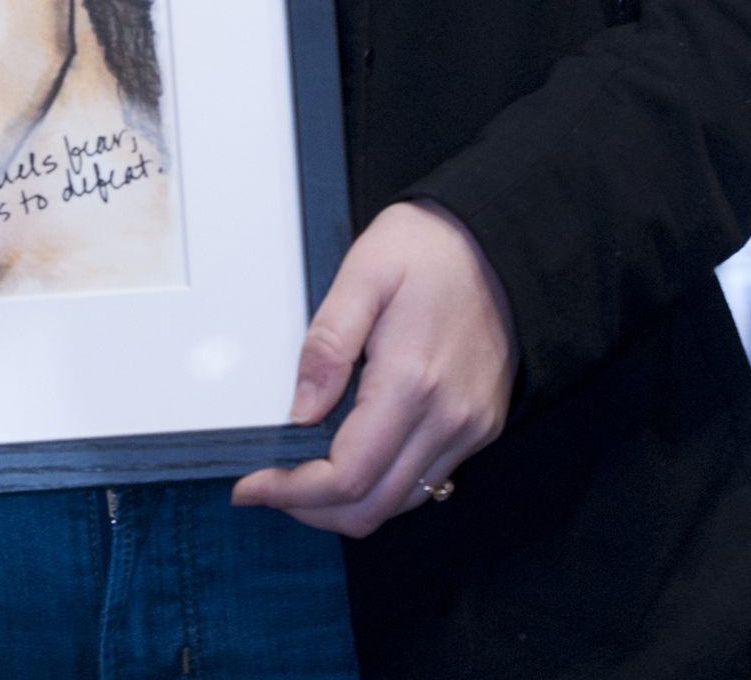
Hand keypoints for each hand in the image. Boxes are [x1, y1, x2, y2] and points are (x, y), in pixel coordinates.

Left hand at [232, 202, 515, 538]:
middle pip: (371, 507)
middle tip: (270, 487)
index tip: (253, 485)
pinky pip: (426, 482)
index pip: (347, 475)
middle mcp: (447, 418)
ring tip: (303, 477)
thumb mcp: (363, 272)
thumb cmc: (429, 248)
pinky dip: (383, 486)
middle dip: (311, 509)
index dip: (292, 492)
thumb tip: (300, 410)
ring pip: (399, 504)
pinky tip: (352, 459)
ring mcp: (469, 428)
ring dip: (346, 504)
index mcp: (412, 381)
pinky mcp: (480, 427)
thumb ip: (327, 344)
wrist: (497, 241)